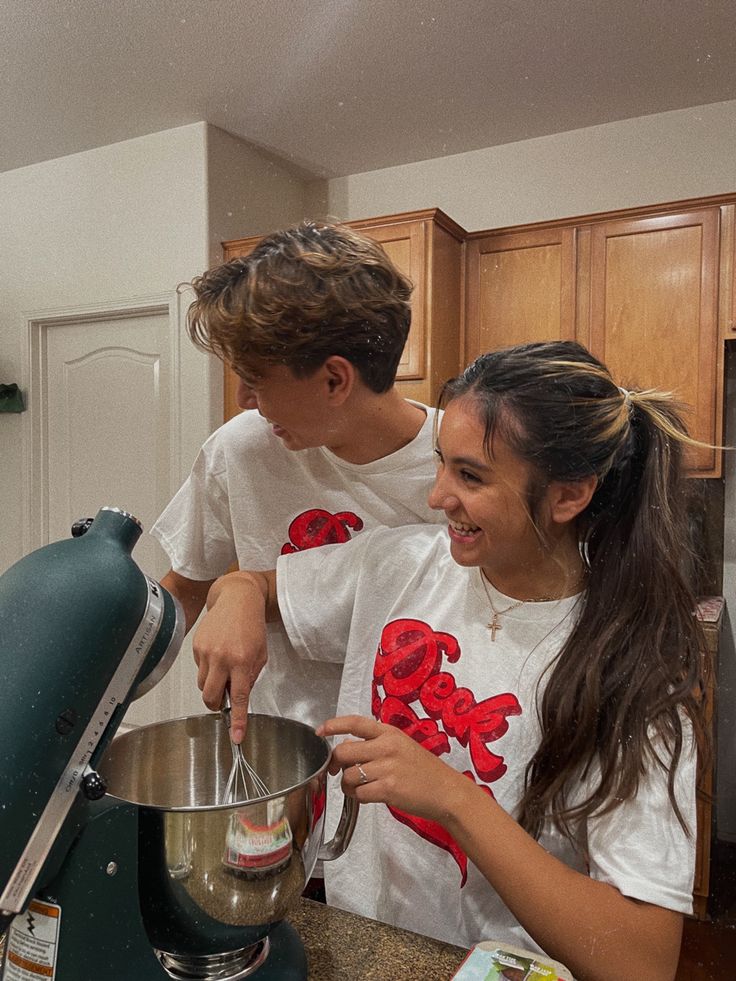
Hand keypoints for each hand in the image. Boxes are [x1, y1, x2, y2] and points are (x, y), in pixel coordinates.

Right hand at [192, 572, 268, 742]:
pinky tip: (218, 654)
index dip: (237, 720)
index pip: (239, 698)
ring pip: (202, 685)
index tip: (236, 737)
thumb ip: (250, 677)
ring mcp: (206, 652)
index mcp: (243, 661)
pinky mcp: (196, 646)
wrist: (237, 600)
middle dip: (216, 705)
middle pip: (210, 697)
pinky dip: (208, 669)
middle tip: (224, 699)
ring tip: (224, 670)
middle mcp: (222, 658)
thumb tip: (237, 697)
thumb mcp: (261, 654)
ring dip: (212, 685)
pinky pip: (199, 669)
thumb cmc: (252, 626)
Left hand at [316, 715, 472, 823]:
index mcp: (389, 732)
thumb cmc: (424, 770)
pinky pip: (359, 794)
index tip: (320, 731)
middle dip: (335, 765)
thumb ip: (375, 743)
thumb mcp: (401, 745)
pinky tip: (369, 796)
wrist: (446, 791)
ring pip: (348, 776)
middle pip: (343, 752)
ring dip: (347, 785)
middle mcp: (387, 747)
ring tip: (359, 788)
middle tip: (339, 772)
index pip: (355, 722)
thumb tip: (346, 745)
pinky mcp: (388, 789)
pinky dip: (359, 797)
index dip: (334, 725)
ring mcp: (387, 768)